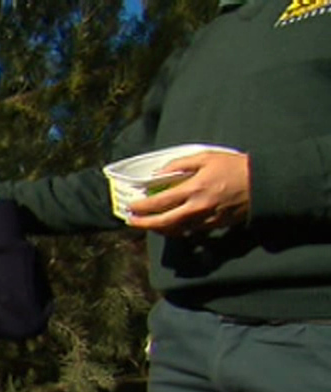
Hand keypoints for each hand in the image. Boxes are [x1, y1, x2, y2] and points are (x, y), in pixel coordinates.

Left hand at [127, 151, 250, 234]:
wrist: (263, 184)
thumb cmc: (234, 167)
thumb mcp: (206, 158)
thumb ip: (180, 164)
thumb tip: (160, 173)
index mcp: (193, 189)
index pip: (159, 202)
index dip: (142, 207)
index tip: (131, 207)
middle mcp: (197, 208)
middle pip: (163, 222)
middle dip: (144, 224)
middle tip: (131, 222)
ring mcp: (206, 220)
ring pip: (176, 230)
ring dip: (158, 229)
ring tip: (148, 224)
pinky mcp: (215, 226)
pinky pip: (190, 231)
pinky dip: (177, 230)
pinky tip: (170, 225)